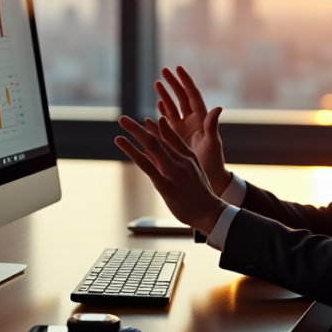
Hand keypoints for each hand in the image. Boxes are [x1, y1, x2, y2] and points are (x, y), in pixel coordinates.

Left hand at [115, 115, 227, 234]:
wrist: (210, 212)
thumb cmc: (200, 193)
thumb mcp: (194, 170)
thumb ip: (180, 158)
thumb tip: (168, 153)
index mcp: (188, 156)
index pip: (169, 138)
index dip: (156, 128)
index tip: (145, 121)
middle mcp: (180, 160)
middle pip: (156, 140)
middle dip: (138, 128)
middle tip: (122, 119)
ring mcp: (173, 172)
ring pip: (152, 147)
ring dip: (135, 133)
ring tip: (121, 122)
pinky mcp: (166, 186)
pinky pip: (148, 166)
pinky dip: (134, 152)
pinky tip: (123, 142)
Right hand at [155, 66, 230, 195]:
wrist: (208, 177)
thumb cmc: (213, 161)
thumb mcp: (213, 143)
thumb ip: (212, 126)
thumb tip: (218, 108)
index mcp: (201, 119)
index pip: (192, 95)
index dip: (185, 81)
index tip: (178, 68)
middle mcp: (192, 121)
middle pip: (181, 98)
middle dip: (173, 84)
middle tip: (164, 71)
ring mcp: (182, 129)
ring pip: (172, 108)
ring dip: (165, 96)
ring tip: (157, 83)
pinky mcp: (174, 139)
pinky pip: (165, 123)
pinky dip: (159, 114)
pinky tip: (154, 107)